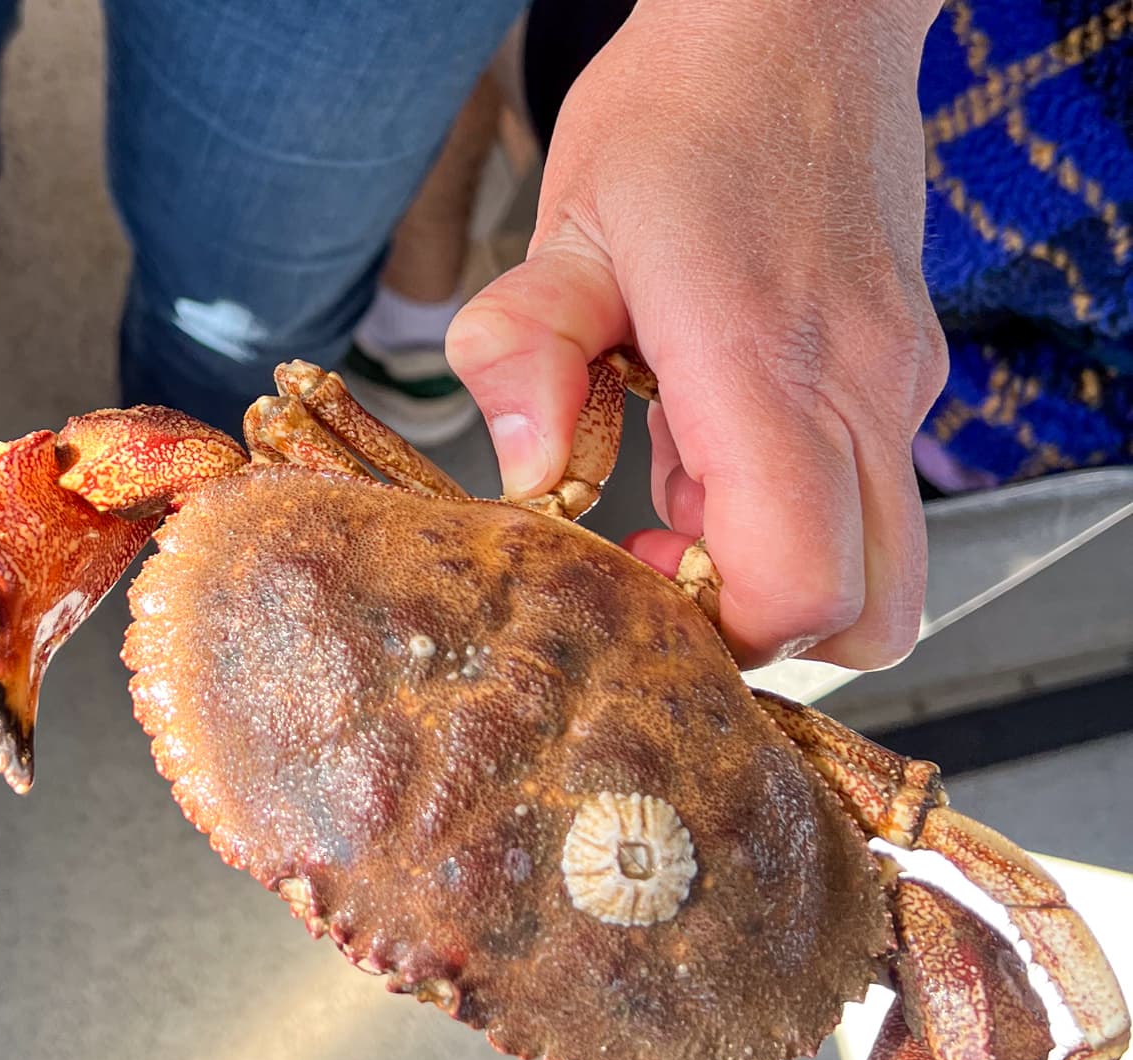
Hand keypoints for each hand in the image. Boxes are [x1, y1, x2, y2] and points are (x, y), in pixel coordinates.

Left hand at [447, 0, 946, 667]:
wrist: (802, 17)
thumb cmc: (685, 113)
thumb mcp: (568, 229)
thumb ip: (528, 355)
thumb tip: (526, 478)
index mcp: (768, 371)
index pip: (801, 585)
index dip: (724, 632)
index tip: (644, 585)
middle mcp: (859, 395)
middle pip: (871, 614)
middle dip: (765, 631)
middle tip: (667, 575)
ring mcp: (894, 388)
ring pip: (884, 568)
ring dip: (778, 574)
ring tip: (675, 503)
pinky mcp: (899, 376)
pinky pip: (864, 499)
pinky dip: (789, 513)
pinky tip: (704, 447)